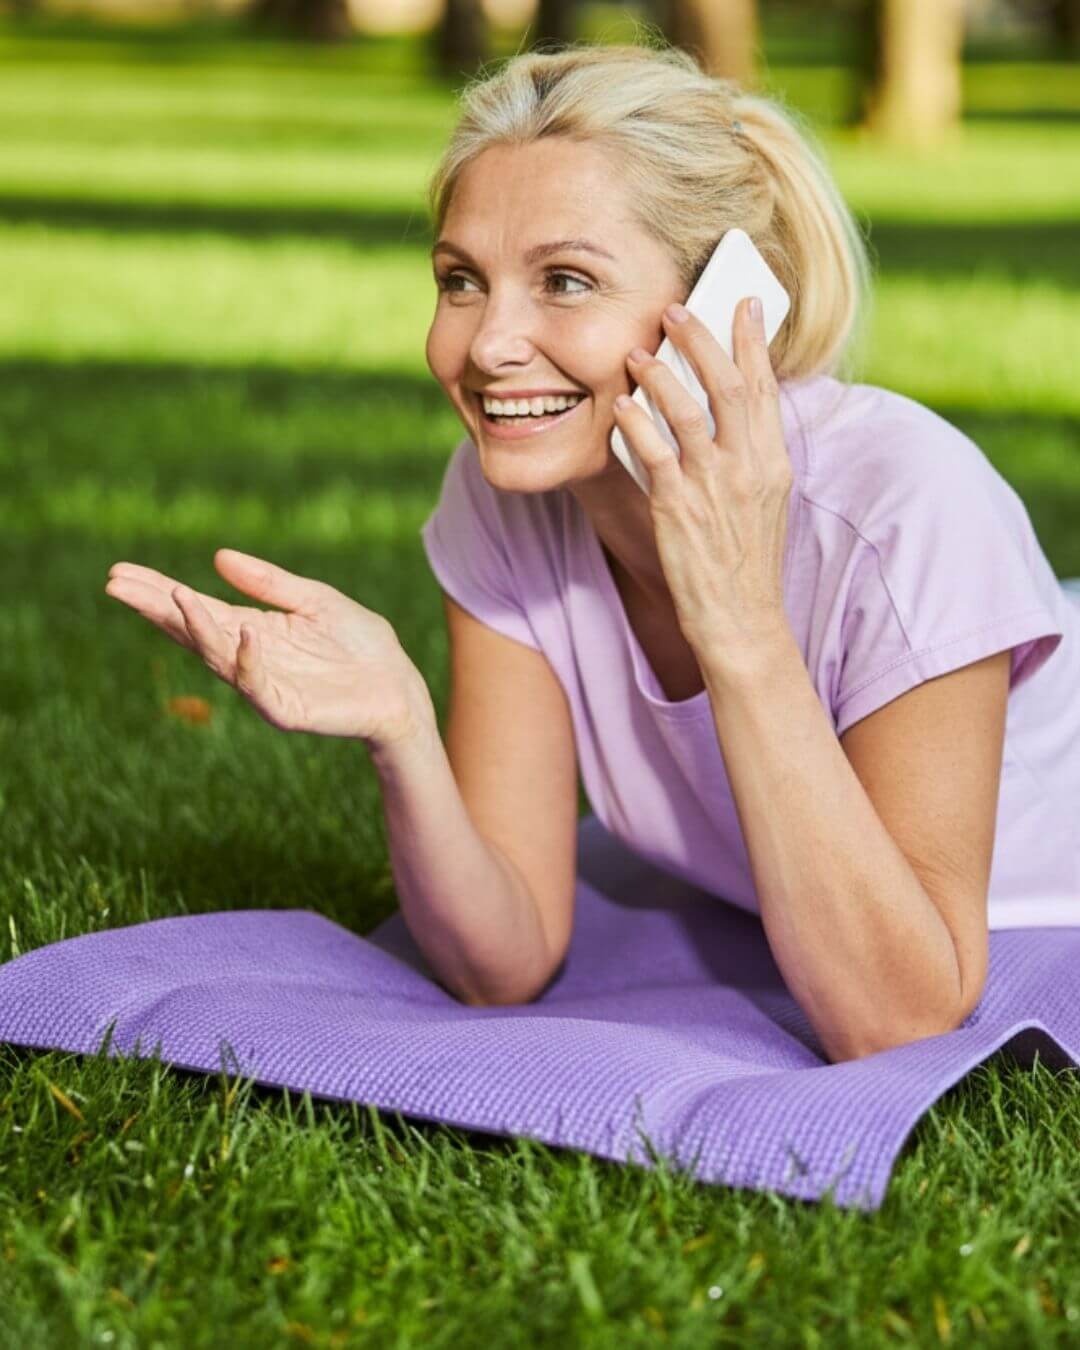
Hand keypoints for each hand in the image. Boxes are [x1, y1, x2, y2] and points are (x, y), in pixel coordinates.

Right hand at [105, 549, 435, 749]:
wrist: (399, 686)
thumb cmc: (359, 644)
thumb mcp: (314, 600)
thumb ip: (269, 582)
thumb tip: (216, 557)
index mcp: (251, 629)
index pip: (196, 608)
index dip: (159, 591)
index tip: (120, 572)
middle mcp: (249, 657)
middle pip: (192, 631)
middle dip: (155, 608)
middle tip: (115, 585)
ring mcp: (264, 686)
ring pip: (219, 657)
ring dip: (196, 627)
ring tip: (173, 595)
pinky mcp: (287, 710)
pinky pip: (260, 687)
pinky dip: (249, 661)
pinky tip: (243, 634)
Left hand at [612, 296, 794, 654]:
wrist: (740, 621)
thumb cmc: (744, 563)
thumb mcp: (762, 503)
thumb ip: (747, 457)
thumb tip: (721, 414)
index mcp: (773, 464)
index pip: (765, 389)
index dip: (752, 341)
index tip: (741, 302)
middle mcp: (748, 469)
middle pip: (728, 386)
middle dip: (702, 340)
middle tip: (677, 308)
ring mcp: (713, 487)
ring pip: (688, 412)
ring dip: (661, 374)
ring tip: (638, 350)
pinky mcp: (678, 509)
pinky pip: (654, 453)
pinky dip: (637, 423)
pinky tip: (623, 404)